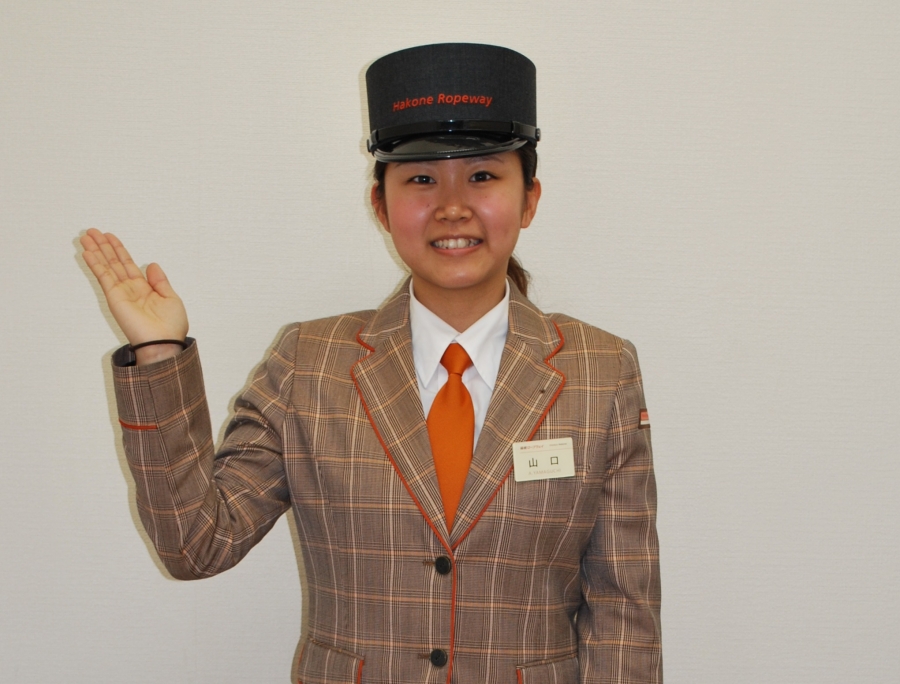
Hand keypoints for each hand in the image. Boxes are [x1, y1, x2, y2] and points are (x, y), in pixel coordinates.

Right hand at [80, 228, 188, 362]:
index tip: (110, 237)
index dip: (119, 250)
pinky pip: (103, 277)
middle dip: (103, 246)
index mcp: (144, 288)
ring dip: (95, 251)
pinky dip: (95, 264)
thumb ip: (159, 281)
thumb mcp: (170, 298)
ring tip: (85, 236)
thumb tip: (152, 264)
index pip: (128, 264)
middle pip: (113, 262)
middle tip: (91, 231)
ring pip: (106, 266)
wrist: (164, 342)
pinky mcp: (115, 298)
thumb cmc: (170, 326)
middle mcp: (130, 289)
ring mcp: (121, 293)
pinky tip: (88, 253)